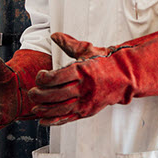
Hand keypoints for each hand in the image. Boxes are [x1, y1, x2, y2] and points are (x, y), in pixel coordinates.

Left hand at [29, 23, 157, 125]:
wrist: (125, 76)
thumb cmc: (106, 62)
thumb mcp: (87, 50)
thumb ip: (69, 43)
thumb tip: (54, 36)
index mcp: (82, 70)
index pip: (57, 77)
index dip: (44, 79)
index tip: (39, 76)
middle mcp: (84, 87)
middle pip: (57, 94)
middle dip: (41, 95)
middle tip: (32, 93)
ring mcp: (86, 101)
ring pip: (61, 109)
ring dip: (45, 110)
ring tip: (34, 108)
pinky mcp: (88, 111)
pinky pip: (69, 118)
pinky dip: (55, 121)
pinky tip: (44, 121)